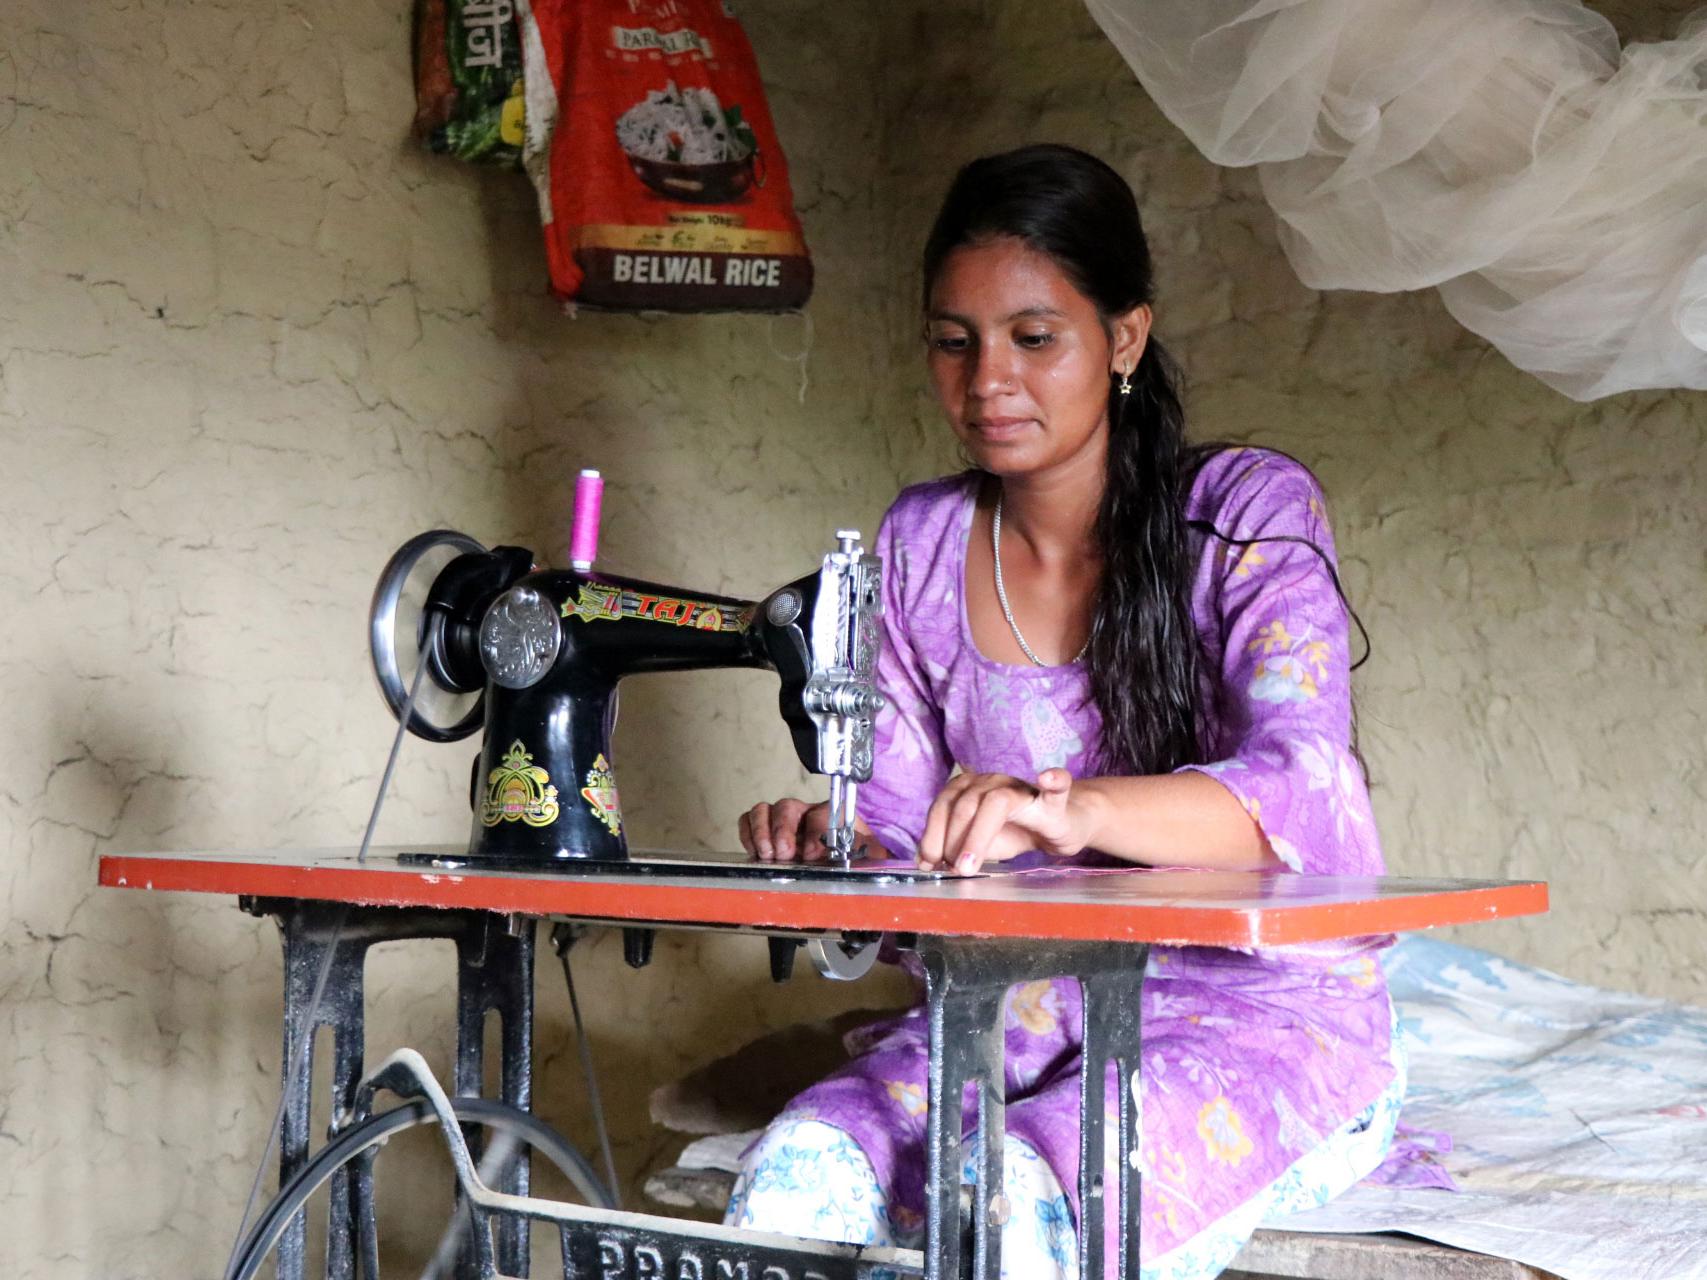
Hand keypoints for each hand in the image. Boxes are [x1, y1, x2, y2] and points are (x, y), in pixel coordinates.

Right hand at [737, 798, 885, 862]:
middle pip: (787, 807)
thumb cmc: (854, 855)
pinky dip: (747, 834)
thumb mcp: (867, 854)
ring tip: (766, 853)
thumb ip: (864, 850)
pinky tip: (755, 852)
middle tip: (784, 853)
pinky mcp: (765, 832)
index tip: (812, 854)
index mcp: (832, 815)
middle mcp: (805, 814)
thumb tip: (848, 852)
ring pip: (764, 810)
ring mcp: (783, 822)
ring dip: (761, 831)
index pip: (820, 814)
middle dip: (783, 830)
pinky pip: (748, 821)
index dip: (814, 832)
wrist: (847, 860)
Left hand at [917, 768, 1087, 875]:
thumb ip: (955, 848)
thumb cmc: (1015, 832)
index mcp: (970, 788)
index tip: (928, 863)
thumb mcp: (980, 843)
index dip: (932, 834)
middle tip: (952, 870)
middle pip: (965, 805)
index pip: (943, 805)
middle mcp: (992, 782)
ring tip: (969, 865)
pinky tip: (1047, 778)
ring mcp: (1022, 789)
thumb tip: (926, 863)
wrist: (1059, 827)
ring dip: (978, 836)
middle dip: (952, 840)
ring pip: (996, 802)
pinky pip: (1056, 787)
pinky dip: (1053, 780)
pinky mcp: (1053, 801)